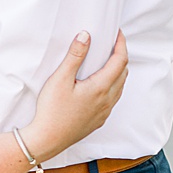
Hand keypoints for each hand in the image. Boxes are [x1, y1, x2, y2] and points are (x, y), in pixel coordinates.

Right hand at [21, 30, 127, 162]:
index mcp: (101, 87)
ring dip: (118, 71)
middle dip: (121, 56)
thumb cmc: (52, 110)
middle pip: (123, 73)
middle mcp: (108, 99)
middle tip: (111, 44)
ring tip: (106, 60)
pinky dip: (112, 84)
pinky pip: (113, 98)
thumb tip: (86, 36)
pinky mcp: (99, 119)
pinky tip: (99, 83)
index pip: (120, 61)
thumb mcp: (60, 79)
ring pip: (120, 86)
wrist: (48, 139)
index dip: (121, 45)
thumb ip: (75, 56)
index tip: (118, 33)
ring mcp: (105, 111)